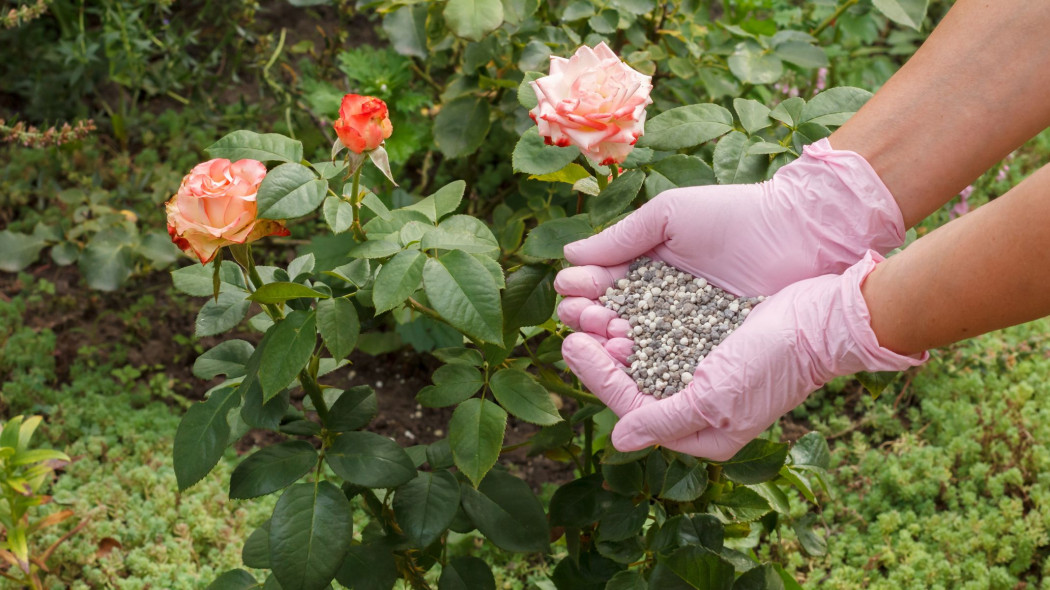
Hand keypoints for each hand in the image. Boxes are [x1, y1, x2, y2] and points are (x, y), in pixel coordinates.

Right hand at [555, 138, 904, 346]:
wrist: (799, 232)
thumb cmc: (735, 216)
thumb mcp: (669, 217)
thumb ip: (620, 239)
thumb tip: (568, 258)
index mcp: (648, 271)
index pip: (602, 289)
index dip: (583, 292)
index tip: (572, 290)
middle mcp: (661, 307)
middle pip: (610, 323)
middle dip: (588, 320)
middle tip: (582, 315)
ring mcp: (685, 335)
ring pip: (635, 349)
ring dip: (608, 344)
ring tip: (598, 335)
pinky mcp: (709, 357)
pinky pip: (669, 366)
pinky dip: (644, 363)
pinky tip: (625, 354)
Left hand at [561, 252, 926, 460]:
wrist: (824, 316)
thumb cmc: (773, 361)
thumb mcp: (715, 398)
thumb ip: (665, 420)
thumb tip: (620, 441)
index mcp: (701, 433)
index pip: (631, 408)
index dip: (597, 377)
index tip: (572, 344)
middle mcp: (699, 408)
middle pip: (634, 382)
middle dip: (601, 354)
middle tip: (571, 323)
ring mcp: (705, 373)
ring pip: (645, 356)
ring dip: (616, 332)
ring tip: (590, 308)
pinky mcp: (712, 341)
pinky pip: (664, 334)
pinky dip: (640, 319)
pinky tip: (620, 300)